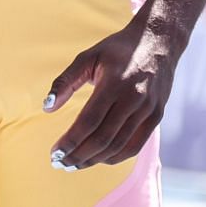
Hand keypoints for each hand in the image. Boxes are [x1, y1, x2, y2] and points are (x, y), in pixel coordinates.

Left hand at [44, 17, 179, 170]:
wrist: (158, 42)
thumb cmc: (117, 49)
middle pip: (103, 138)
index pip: (89, 120)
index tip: (55, 153)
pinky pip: (134, 146)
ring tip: (74, 164)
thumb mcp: (88, 56)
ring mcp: (148, 109)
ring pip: (118, 146)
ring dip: (94, 160)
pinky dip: (115, 157)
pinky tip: (97, 159)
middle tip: (59, 163)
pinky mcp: (156, 117)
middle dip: (78, 155)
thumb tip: (47, 107)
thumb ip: (66, 81)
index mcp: (115, 82)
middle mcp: (134, 98)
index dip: (71, 140)